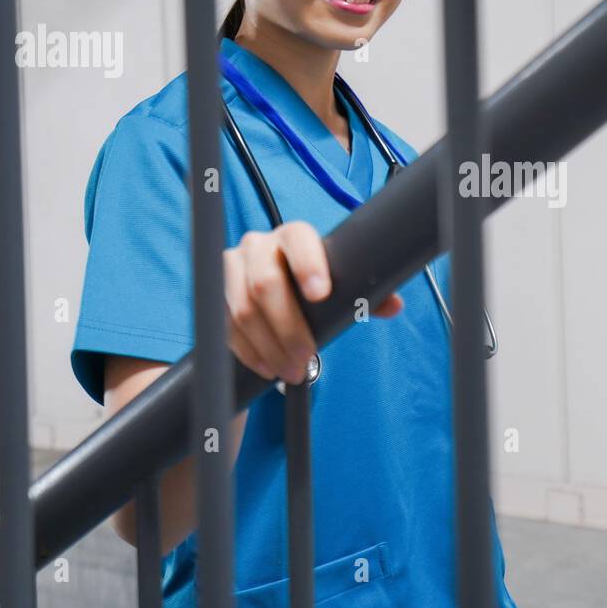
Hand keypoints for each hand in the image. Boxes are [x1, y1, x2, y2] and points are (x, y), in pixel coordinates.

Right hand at [223, 222, 403, 382]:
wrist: (273, 289)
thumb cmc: (313, 285)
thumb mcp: (339, 287)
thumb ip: (366, 295)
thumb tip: (392, 305)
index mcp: (294, 236)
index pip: (299, 240)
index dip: (308, 264)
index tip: (321, 294)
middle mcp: (258, 245)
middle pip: (265, 283)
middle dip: (288, 328)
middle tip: (307, 358)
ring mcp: (231, 268)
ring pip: (243, 309)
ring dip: (269, 347)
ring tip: (291, 371)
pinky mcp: (214, 294)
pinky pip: (225, 326)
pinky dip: (249, 352)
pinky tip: (268, 368)